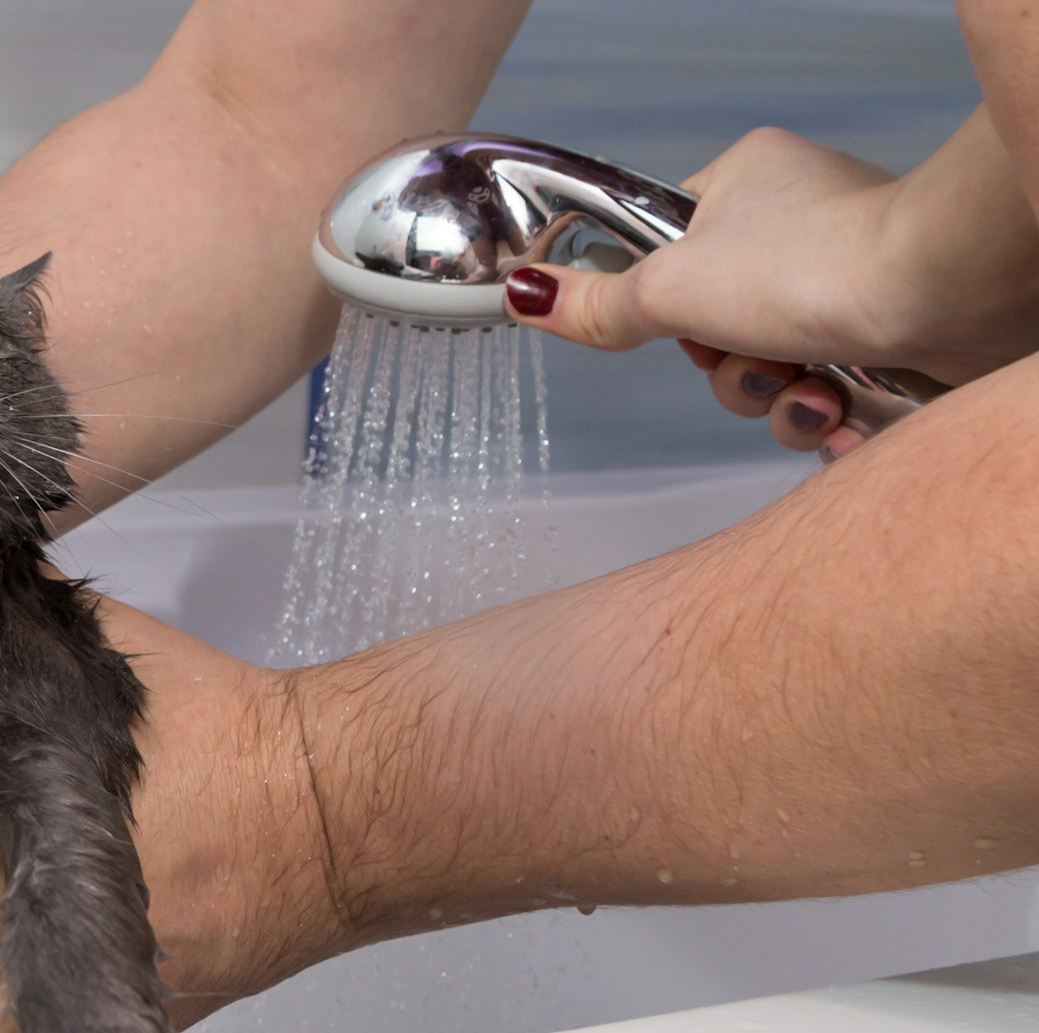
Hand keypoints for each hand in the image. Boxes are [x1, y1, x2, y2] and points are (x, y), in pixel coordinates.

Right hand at [504, 125, 1038, 457]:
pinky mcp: (888, 331)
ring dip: (777, 401)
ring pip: (769, 371)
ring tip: (811, 390)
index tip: (675, 321)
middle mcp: (800, 225)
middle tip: (750, 357)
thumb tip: (523, 296)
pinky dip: (826, 415)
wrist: (943, 293)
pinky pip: (825, 392)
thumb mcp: (672, 287)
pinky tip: (844, 412)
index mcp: (747, 183)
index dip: (661, 304)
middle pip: (715, 329)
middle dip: (728, 371)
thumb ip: (596, 303)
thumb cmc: (817, 264)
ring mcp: (847, 279)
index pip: (669, 250)